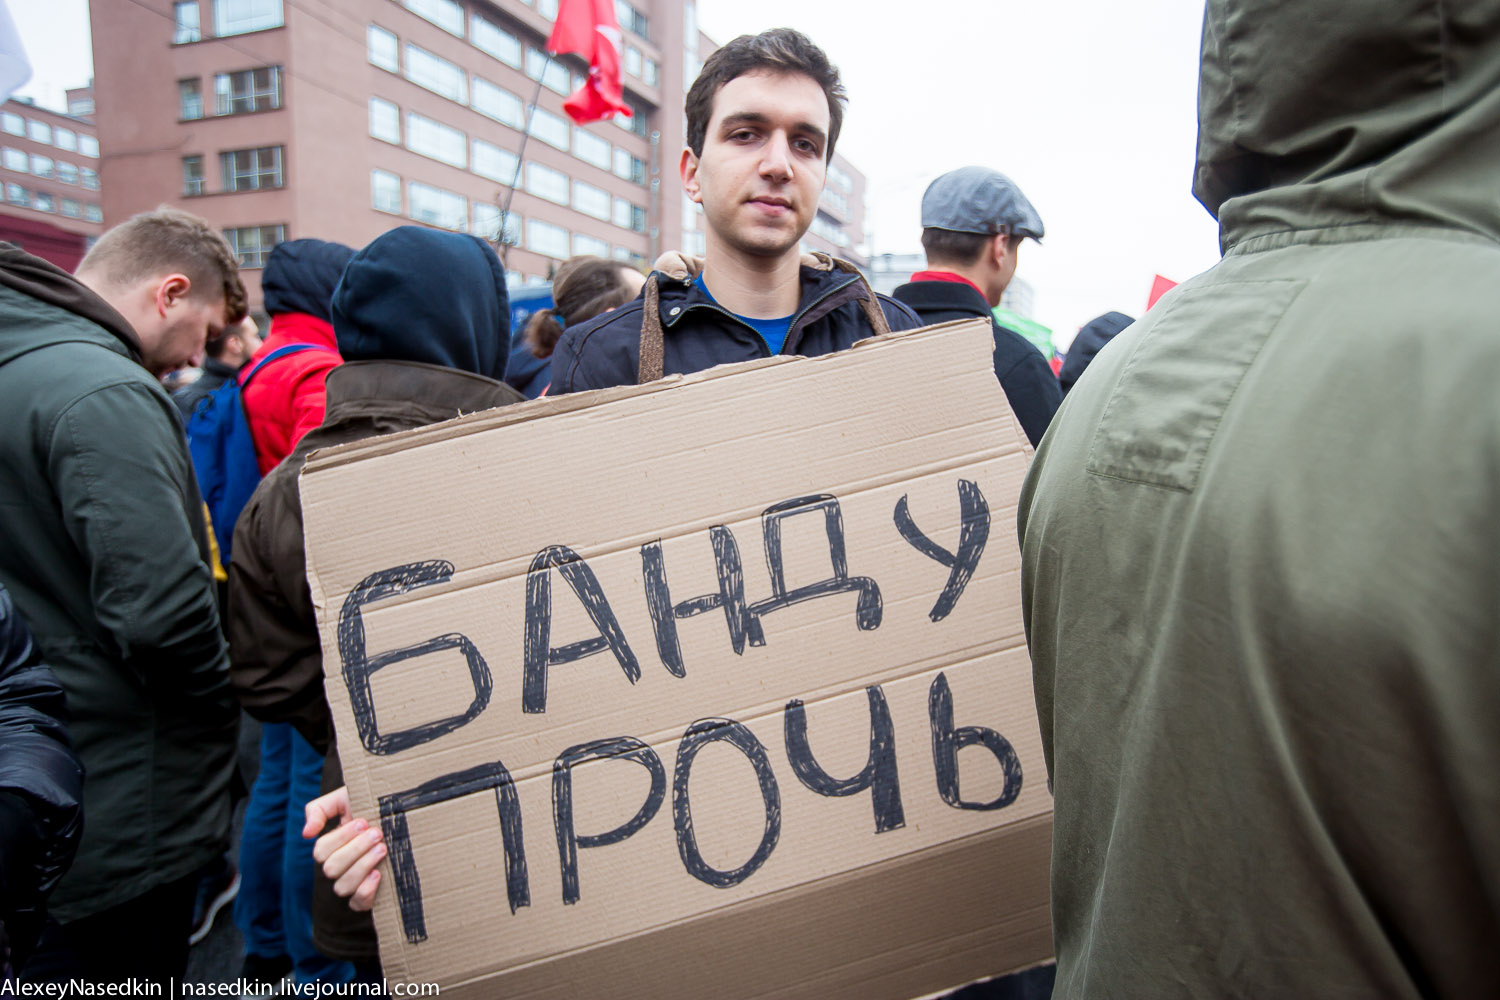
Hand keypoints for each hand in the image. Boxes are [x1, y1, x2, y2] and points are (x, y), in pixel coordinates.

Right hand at [304, 785, 384, 911]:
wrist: (401, 816)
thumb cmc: (370, 806)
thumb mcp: (343, 799)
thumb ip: (318, 810)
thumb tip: (306, 834)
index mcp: (329, 847)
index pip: (321, 851)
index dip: (341, 838)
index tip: (363, 822)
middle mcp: (336, 867)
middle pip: (331, 869)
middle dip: (355, 849)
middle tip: (377, 834)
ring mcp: (350, 883)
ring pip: (343, 887)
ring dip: (362, 866)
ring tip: (382, 849)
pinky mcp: (365, 897)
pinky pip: (357, 904)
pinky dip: (366, 891)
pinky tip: (379, 873)